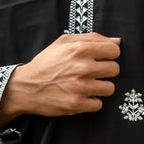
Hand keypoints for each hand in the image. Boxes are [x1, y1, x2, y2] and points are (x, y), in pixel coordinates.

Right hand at [0, 32, 119, 121]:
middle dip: (105, 71)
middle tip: (92, 73)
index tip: (100, 59)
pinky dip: (91, 102)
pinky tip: (81, 96)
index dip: (109, 55)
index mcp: (80, 49)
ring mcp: (80, 87)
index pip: (114, 51)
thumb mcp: (64, 43)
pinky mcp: (77, 104)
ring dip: (100, 88)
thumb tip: (117, 41)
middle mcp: (82, 67)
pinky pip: (99, 104)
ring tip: (87, 85)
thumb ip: (92, 38)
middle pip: (115, 69)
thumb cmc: (46, 63)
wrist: (25, 87)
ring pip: (110, 88)